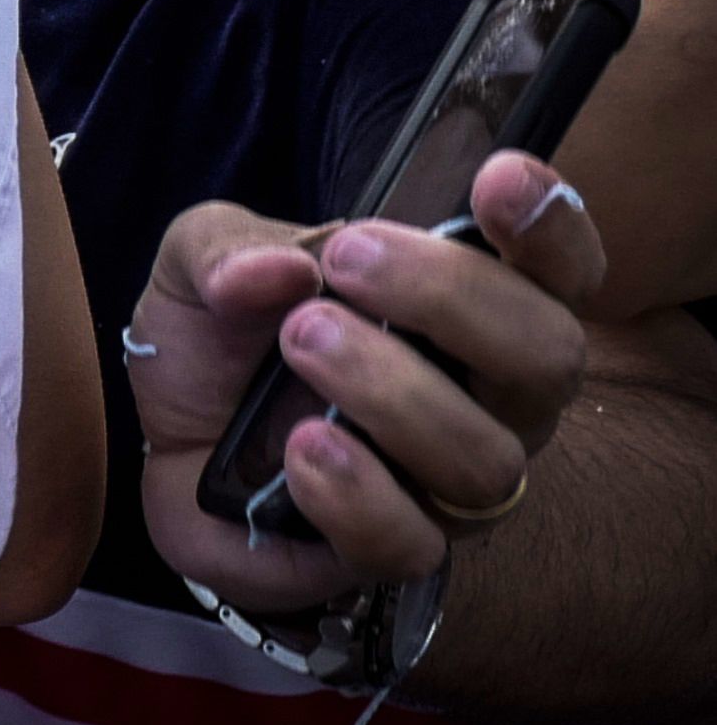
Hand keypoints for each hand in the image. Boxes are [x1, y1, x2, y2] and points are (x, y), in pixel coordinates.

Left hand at [129, 156, 599, 606]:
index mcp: (469, 309)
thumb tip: (275, 268)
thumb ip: (227, 248)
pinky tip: (302, 451)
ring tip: (301, 346)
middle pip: (551, 356)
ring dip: (395, 393)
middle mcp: (487, 396)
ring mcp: (446, 480)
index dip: (552, 226)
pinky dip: (356, 494)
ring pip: (486, 458)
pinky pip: (411, 542)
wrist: (165, 438)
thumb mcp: (200, 262)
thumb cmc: (217, 339)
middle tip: (346, 264)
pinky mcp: (390, 546)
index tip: (499, 177)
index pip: (559, 271)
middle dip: (454, 298)